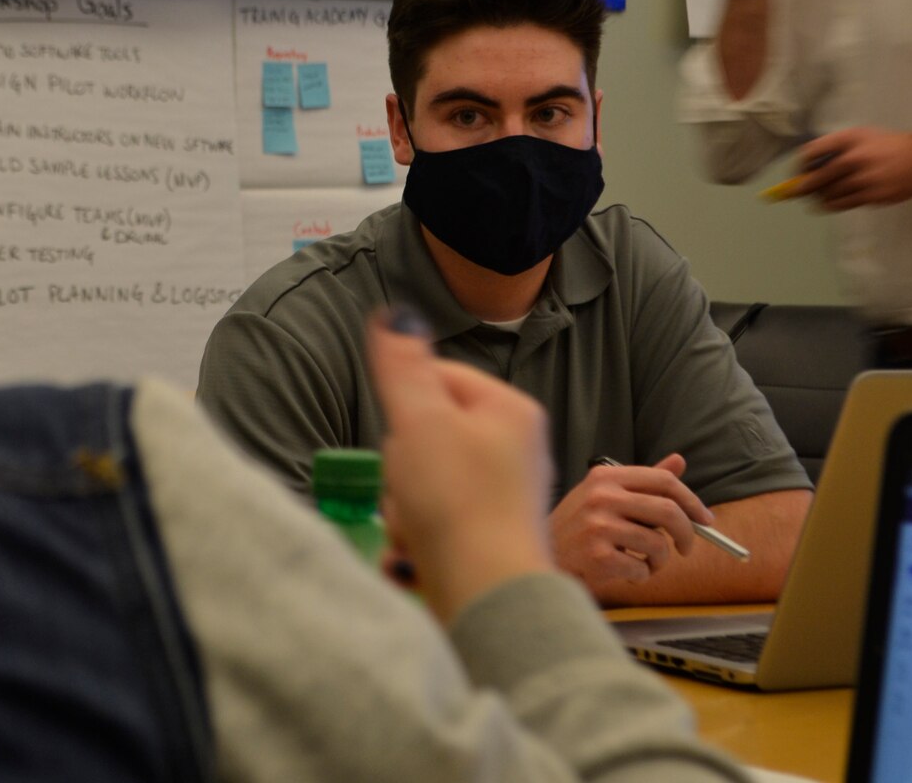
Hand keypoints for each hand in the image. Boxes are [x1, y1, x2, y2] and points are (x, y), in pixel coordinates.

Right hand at [367, 311, 552, 623]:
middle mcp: (516, 448)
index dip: (404, 405)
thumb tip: (395, 314)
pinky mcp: (488, 536)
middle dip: (404, 464)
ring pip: (426, 479)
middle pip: (428, 432)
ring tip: (416, 526)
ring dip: (405, 503)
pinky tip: (418, 552)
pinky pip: (436, 518)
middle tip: (411, 486)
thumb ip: (403, 365)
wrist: (486, 596)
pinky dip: (420, 534)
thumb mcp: (420, 420)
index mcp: (509, 409)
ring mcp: (504, 495)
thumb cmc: (456, 502)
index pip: (438, 377)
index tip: (402, 438)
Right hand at [549, 454, 713, 598]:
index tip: (704, 519)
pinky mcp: (597, 555)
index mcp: (605, 477)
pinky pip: (640, 568)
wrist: (541, 556)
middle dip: (687, 534)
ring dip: (659, 561)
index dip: (691, 500)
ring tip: (643, 564)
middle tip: (686, 548)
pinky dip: (639, 576)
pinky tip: (623, 573)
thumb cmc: (577, 527)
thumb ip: (644, 482)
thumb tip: (680, 460)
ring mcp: (598, 526)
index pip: (663, 480)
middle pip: (668, 511)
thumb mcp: (605, 495)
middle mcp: (601, 497)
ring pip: (657, 545)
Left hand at [796, 127, 911, 210]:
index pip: (811, 152)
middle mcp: (855, 158)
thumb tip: (809, 168)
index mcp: (850, 139)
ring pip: (829, 195)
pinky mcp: (875, 197)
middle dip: (803, 187)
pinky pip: (846, 204)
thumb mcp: (862, 136)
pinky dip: (835, 204)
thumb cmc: (889, 146)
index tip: (799, 171)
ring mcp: (865, 179)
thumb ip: (837, 148)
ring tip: (817, 197)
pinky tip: (830, 203)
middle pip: (816, 178)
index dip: (801, 165)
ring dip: (819, 198)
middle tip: (797, 192)